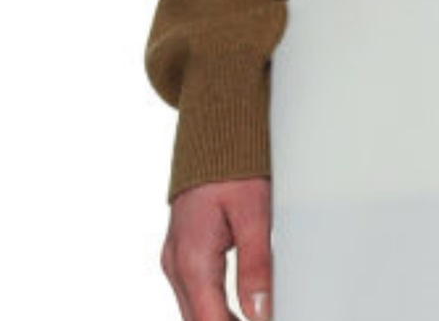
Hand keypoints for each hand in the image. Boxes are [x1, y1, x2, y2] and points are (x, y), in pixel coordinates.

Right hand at [160, 177, 273, 320]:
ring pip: (194, 310)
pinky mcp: (181, 251)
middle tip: (263, 318)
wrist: (212, 135)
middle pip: (198, 320)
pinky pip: (194, 292)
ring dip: (220, 319)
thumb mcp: (254, 213)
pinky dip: (213, 306)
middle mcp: (176, 264)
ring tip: (255, 316)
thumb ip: (256, 265)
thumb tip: (260, 312)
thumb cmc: (233, 168)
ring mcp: (175, 258)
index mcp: (192, 259)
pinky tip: (237, 308)